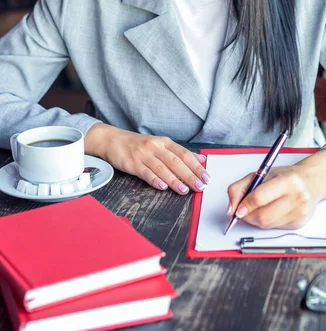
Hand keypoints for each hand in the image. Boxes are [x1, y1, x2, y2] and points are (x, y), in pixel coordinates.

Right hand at [85, 123, 209, 194]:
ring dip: (174, 180)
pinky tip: (162, 187)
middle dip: (189, 175)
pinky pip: (145, 172)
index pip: (184, 154)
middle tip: (200, 186)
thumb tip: (201, 159)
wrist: (113, 140)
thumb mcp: (160, 145)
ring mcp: (143, 155)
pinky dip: (154, 180)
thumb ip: (180, 153)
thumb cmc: (139, 145)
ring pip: (162, 168)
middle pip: (175, 162)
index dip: (196, 166)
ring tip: (185, 190)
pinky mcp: (132, 163)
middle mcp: (155, 147)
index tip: (207, 177)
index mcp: (165, 142)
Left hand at [227, 164, 320, 229]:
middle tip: (244, 210)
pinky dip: (267, 222)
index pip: (259, 197)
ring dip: (256, 220)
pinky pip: (275, 228)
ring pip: (267, 225)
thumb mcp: (260, 174)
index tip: (237, 210)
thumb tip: (231, 208)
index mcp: (287, 180)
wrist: (310, 181)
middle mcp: (296, 196)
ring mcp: (300, 212)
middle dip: (248, 216)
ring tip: (259, 208)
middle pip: (263, 216)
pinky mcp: (299, 223)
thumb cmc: (285, 176)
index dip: (245, 206)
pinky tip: (271, 211)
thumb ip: (240, 188)